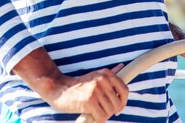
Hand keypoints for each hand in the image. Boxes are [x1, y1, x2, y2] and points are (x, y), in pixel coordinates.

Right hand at [13, 48, 127, 121]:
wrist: (59, 89)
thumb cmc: (79, 85)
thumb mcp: (95, 75)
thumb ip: (109, 74)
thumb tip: (122, 66)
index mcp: (106, 73)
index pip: (125, 90)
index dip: (123, 102)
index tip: (118, 108)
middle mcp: (102, 80)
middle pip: (118, 104)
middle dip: (110, 111)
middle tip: (100, 109)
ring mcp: (96, 90)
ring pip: (110, 112)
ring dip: (103, 115)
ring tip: (94, 110)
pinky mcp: (89, 101)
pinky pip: (102, 118)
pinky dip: (97, 120)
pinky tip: (90, 114)